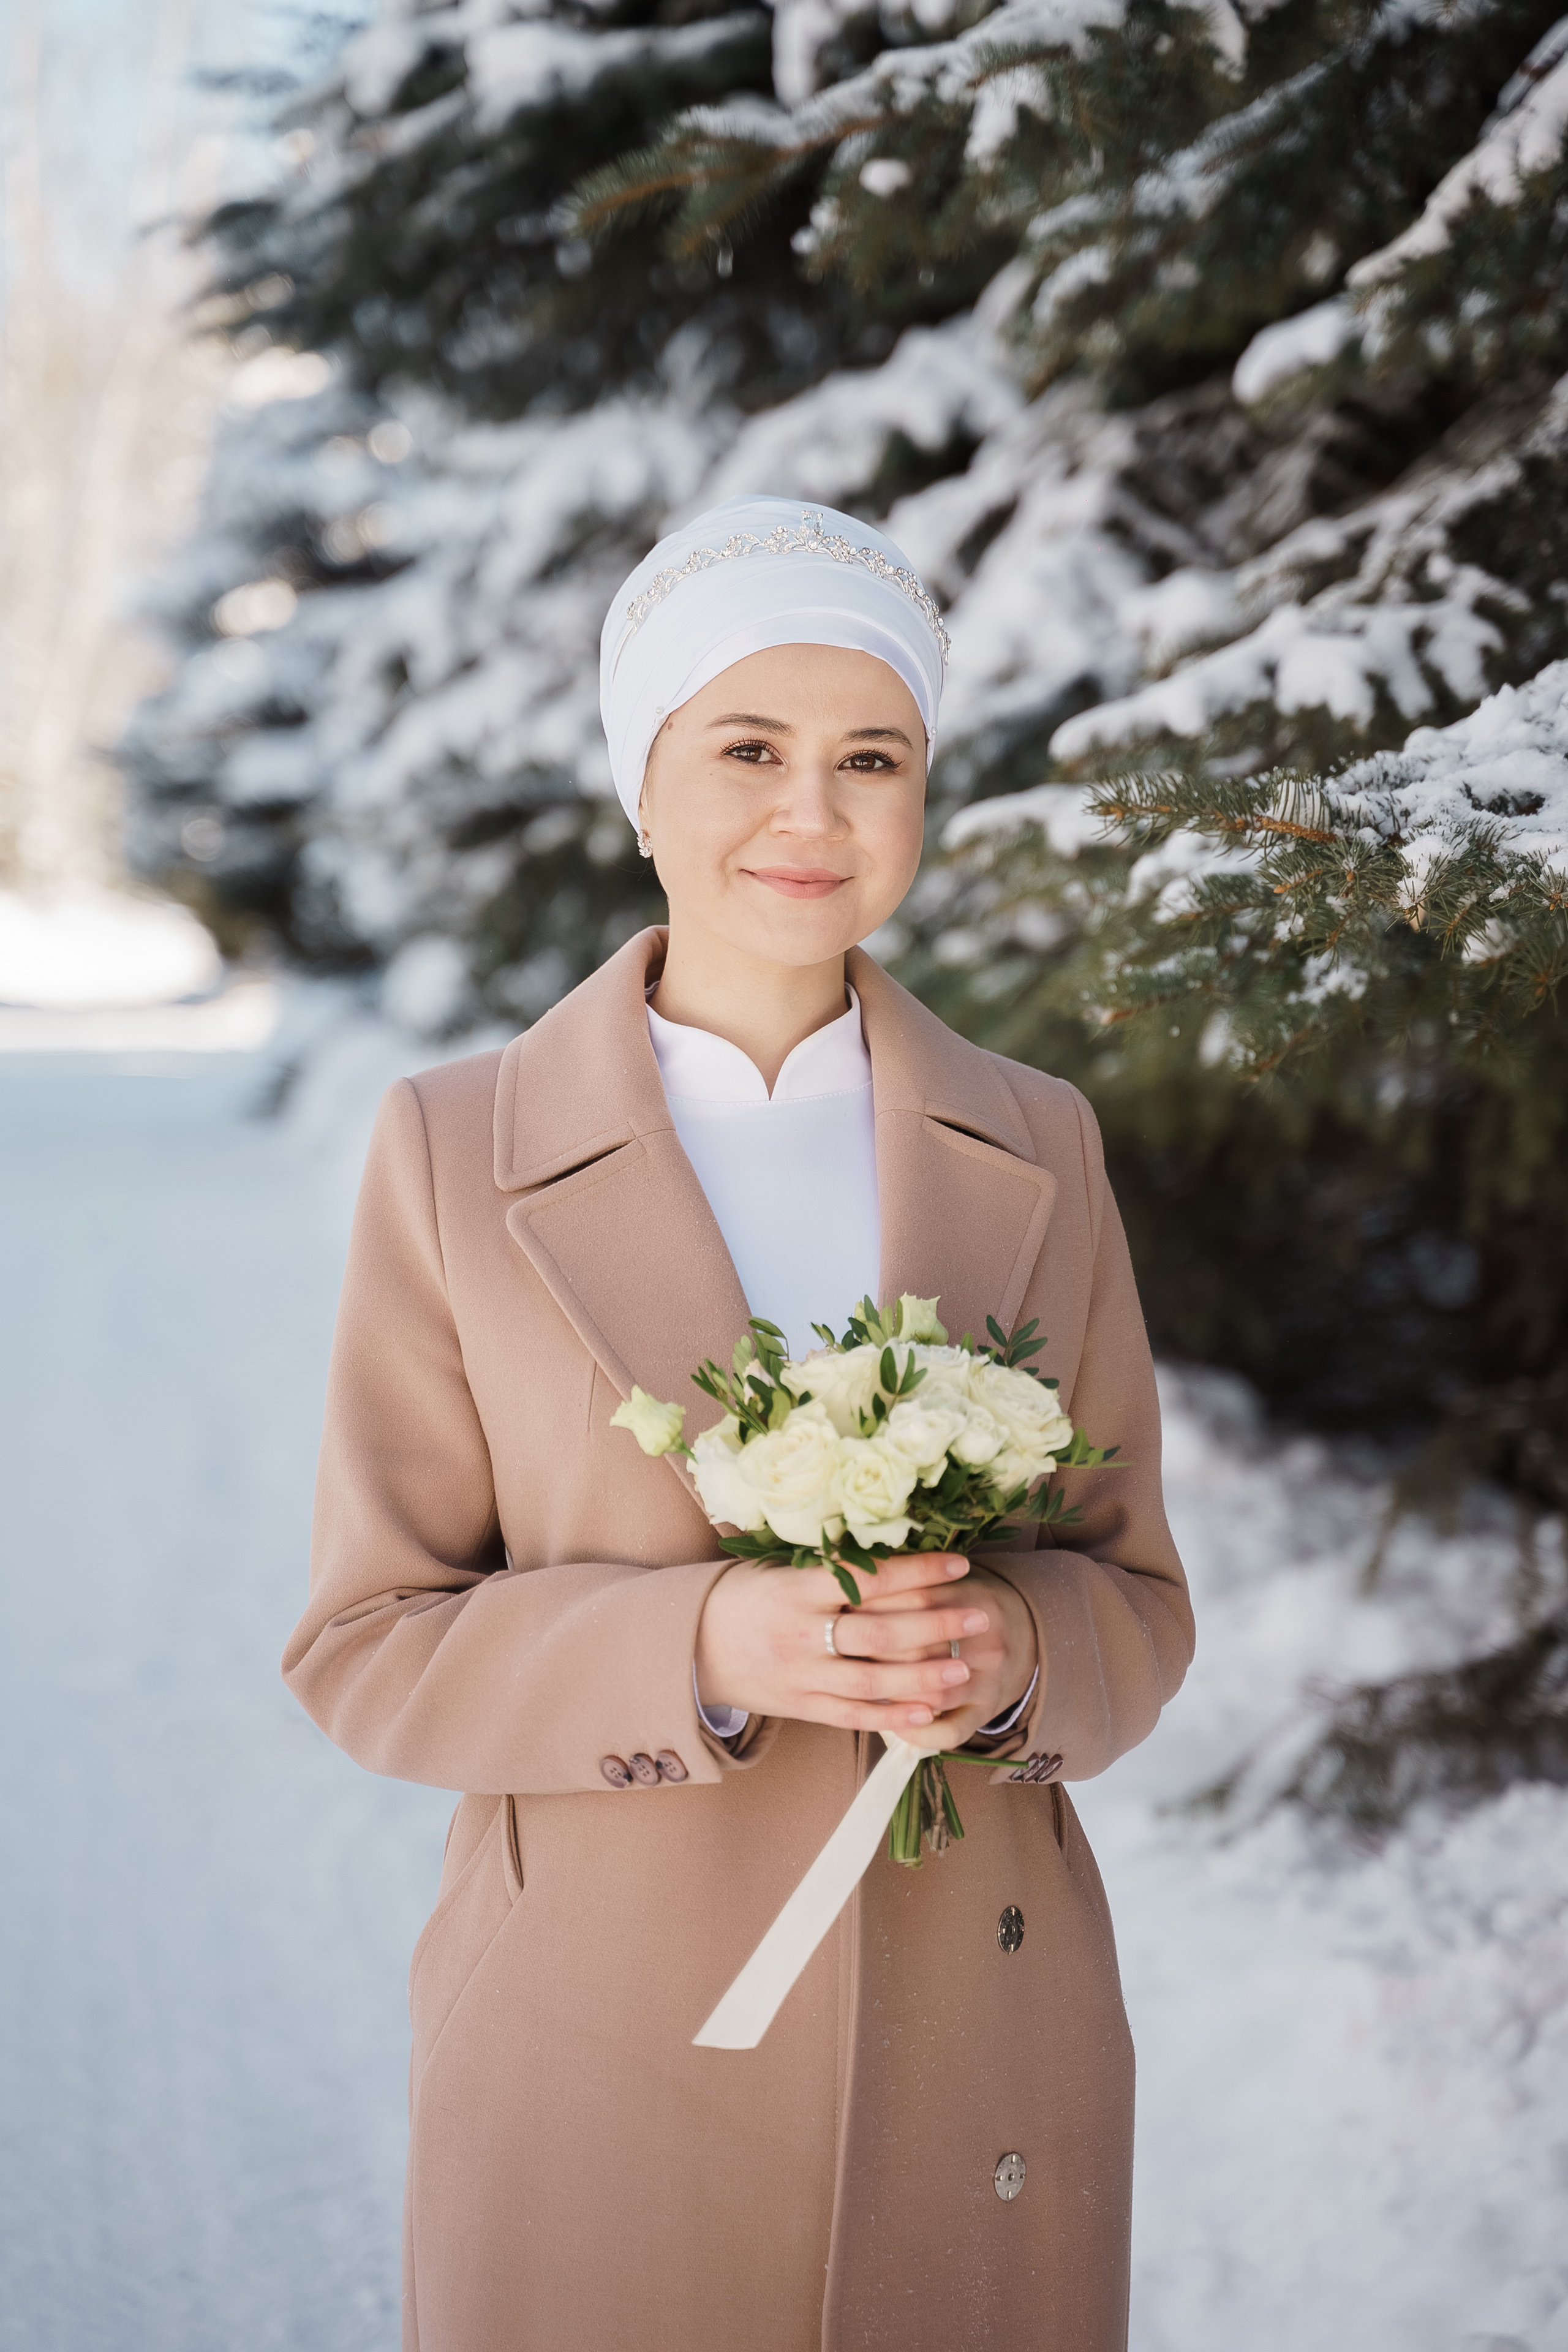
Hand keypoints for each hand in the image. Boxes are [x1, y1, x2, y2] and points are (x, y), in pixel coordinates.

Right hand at [694, 1552, 1036, 1745]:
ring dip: (924, 1677)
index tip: (958, 1563)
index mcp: (796, 1590)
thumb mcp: (779, 1569)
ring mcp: (801, 1676)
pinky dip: (891, 1716)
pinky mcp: (800, 1706)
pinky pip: (852, 1716)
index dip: (917, 1570)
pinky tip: (928, 1713)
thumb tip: (897, 1550)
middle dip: (935, 1626)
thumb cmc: (745, 1595)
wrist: (690, 1644)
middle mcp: (800, 1635)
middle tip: (979, 1617)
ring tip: (966, 1669)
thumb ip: (830, 1568)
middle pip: (879, 1633)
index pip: (867, 1578)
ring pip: (872, 1681)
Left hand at [854, 1560, 1037, 1751]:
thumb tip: (851, 1582)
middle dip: (873, 1651)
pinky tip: (892, 1724)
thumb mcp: (950, 1580)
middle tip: (836, 1649)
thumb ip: (910, 1579)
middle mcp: (987, 1641)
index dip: (873, 1604)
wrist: (1028, 1631)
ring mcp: (989, 1682)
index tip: (840, 1607)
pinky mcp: (986, 1713)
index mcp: (975, 1599)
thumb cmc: (969, 1602)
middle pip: (920, 1649)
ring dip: (892, 1695)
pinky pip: (950, 1732)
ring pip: (933, 1695)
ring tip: (858, 1686)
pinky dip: (918, 1732)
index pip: (917, 1599)